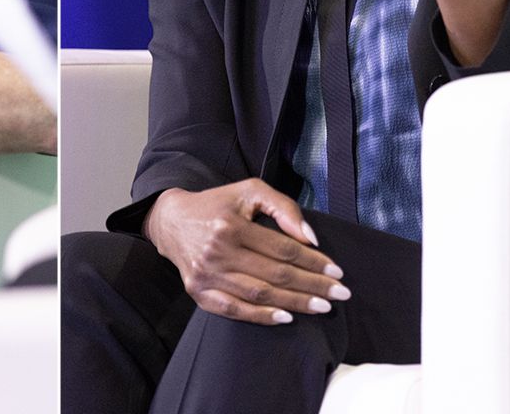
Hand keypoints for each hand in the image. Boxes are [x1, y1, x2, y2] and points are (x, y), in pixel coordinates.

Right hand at [143, 179, 349, 325]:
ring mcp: (206, 275)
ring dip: (295, 304)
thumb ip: (282, 207)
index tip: (337, 271)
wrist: (170, 220)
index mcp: (231, 225)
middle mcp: (216, 251)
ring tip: (322, 307)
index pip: (282, 249)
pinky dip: (261, 317)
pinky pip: (233, 310)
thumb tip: (310, 237)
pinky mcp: (197, 292)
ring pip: (259, 295)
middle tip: (340, 295)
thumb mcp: (248, 192)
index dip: (314, 262)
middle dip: (313, 286)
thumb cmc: (216, 205)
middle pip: (275, 275)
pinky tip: (285, 318)